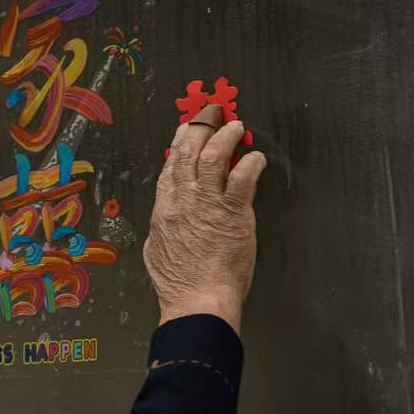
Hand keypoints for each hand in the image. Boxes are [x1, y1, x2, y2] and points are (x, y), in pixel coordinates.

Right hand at [145, 105, 266, 334]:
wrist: (197, 298)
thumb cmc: (179, 284)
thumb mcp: (156, 251)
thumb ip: (161, 230)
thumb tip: (162, 223)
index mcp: (165, 209)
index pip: (170, 166)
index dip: (179, 144)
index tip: (185, 130)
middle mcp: (184, 200)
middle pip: (189, 153)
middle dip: (200, 129)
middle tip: (211, 115)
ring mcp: (207, 204)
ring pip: (214, 157)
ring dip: (225, 137)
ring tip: (235, 127)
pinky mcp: (232, 212)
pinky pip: (242, 177)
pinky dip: (251, 163)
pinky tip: (257, 158)